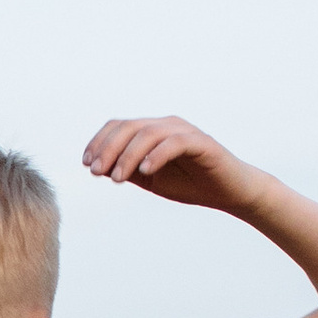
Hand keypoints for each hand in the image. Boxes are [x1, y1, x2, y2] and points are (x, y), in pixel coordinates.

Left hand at [83, 117, 270, 215]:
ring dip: (128, 155)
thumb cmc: (191, 184)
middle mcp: (167, 125)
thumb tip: (101, 167)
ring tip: (116, 178)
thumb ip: (129, 170)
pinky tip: (145, 172)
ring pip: (148, 134)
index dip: (100, 142)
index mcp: (153, 131)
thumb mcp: (152, 180)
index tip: (87, 164)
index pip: (120, 126)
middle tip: (96, 173)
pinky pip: (175, 143)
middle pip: (130, 127)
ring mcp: (185, 132)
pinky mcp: (202, 143)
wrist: (230, 192)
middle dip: (108, 149)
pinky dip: (156, 155)